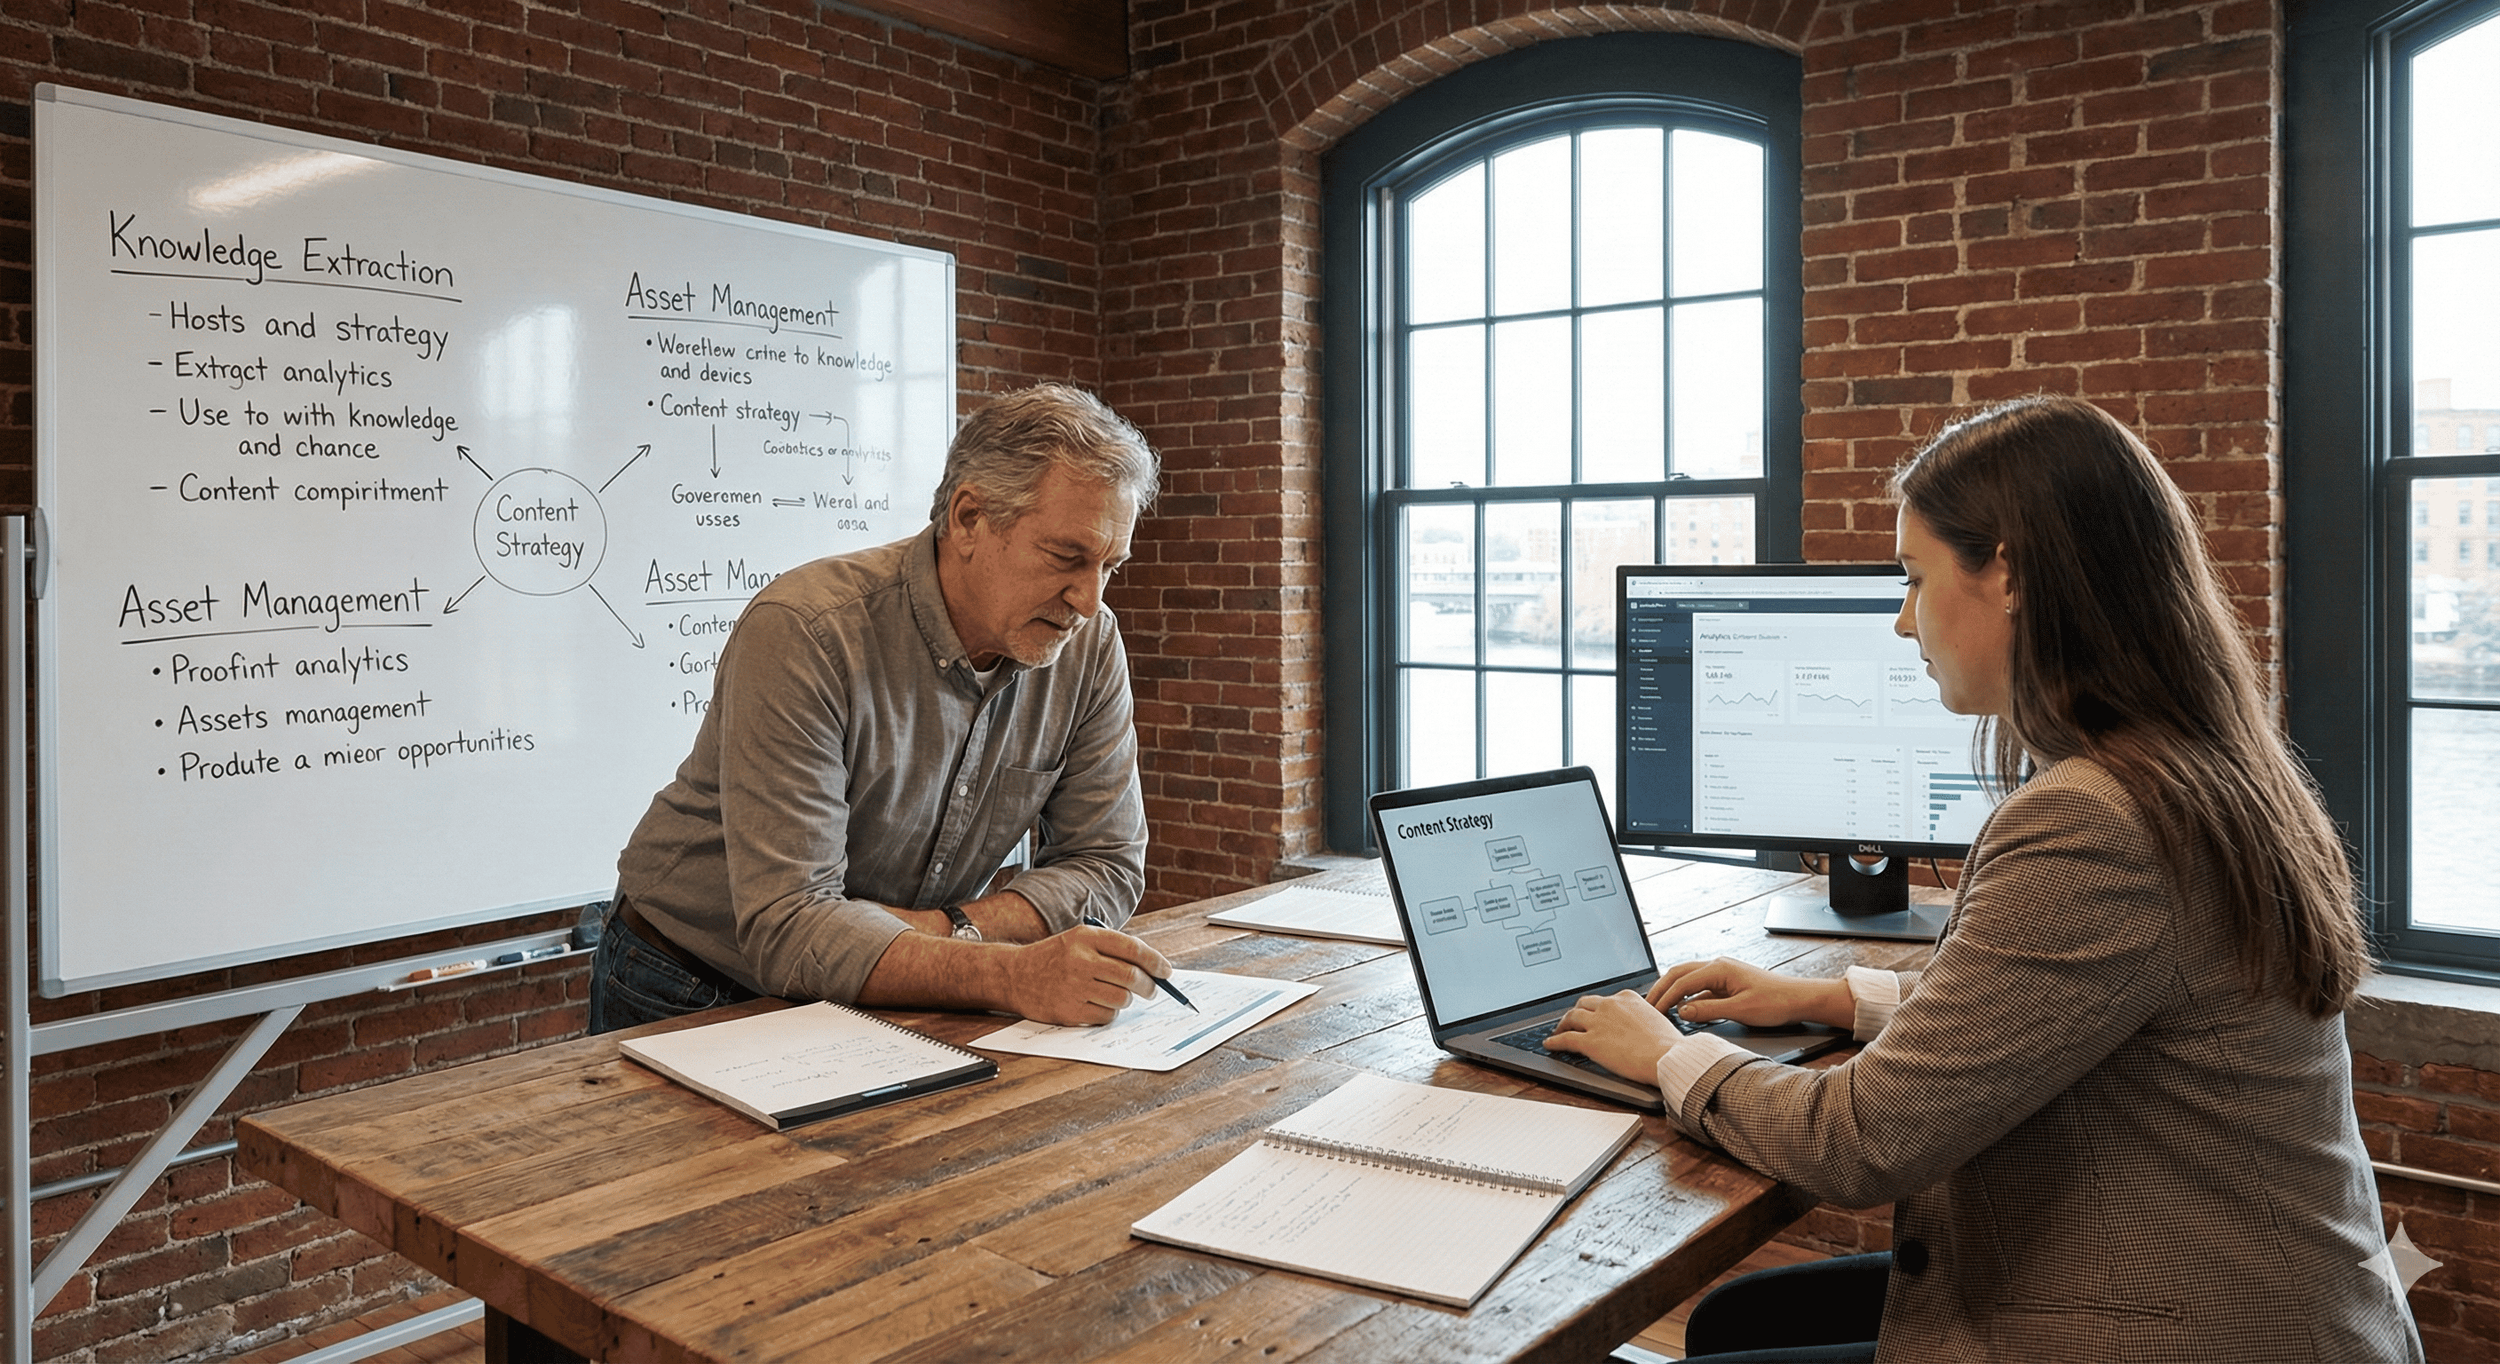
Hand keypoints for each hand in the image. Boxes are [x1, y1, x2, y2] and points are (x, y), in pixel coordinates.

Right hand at [1000, 924, 1169, 1025]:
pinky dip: (1109, 1013)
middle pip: (1131, 976)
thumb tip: (1152, 968)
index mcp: (1086, 937)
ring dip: (1126, 1000)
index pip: (1132, 948)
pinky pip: (1106, 1016)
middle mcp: (1080, 960)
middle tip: (1152, 990)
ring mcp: (1074, 986)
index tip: (1166, 971)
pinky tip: (1098, 1005)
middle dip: (1149, 986)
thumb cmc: (1054, 958)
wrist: (1013, 975)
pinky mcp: (1069, 1010)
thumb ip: (1112, 949)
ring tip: (1117, 995)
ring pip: (1121, 999)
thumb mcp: (1079, 940)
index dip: (1155, 961)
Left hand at [1544, 989, 1682, 1080]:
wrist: (1667, 1056)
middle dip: (1576, 1012)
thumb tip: (1640, 1027)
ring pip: (1571, 1018)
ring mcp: (1598, 1022)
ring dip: (1562, 1024)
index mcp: (1627, 997)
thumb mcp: (1656, 1020)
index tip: (1592, 1013)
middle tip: (1571, 1020)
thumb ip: (1642, 1018)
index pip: (1604, 999)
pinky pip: (1566, 1039)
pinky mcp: (1590, 1041)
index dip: (1595, 1008)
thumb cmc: (1668, 1044)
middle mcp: (1610, 1005)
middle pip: (1584, 1004)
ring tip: (1558, 1031)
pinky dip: (1555, 1041)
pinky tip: (1549, 1044)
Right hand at [1648, 957, 1852, 1029]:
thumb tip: (1682, 1011)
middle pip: (1679, 973)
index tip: (1653, 1012)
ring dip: (1673, 990)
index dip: (1666, 998)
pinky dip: (1688, 996)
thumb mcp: (1740, 1010)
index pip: (1682, 982)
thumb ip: (1708, 1011)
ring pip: (1688, 978)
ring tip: (1659, 1005)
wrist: (1799, 998)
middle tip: (1647, 1005)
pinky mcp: (1727, 982)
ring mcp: (1722, 973)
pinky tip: (1683, 1009)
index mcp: (1719, 968)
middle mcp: (1718, 965)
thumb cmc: (1775, 1002)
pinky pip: (1701, 987)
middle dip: (1662, 988)